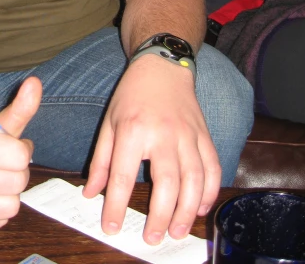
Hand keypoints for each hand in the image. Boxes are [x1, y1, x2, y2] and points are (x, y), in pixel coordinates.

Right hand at [0, 76, 41, 235]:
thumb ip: (19, 107)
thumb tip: (36, 82)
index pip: (19, 156)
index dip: (21, 150)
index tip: (10, 146)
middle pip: (18, 182)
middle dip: (16, 171)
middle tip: (3, 164)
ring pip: (12, 206)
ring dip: (9, 193)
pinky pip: (0, 222)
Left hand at [83, 56, 220, 243]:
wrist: (162, 66)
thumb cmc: (132, 95)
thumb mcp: (108, 122)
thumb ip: (100, 160)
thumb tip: (91, 194)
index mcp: (132, 130)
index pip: (123, 176)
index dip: (116, 205)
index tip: (112, 227)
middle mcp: (163, 133)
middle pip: (166, 182)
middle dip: (160, 215)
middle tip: (153, 238)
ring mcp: (188, 135)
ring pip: (194, 179)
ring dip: (187, 210)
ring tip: (176, 231)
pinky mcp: (204, 134)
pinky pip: (213, 167)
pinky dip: (210, 191)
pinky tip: (199, 207)